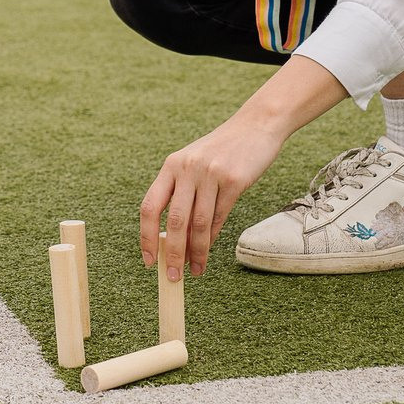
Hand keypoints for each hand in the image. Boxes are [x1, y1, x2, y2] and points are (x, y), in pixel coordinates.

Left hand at [140, 112, 288, 278]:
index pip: (150, 206)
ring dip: (196, 252)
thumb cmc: (223, 151)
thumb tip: (176, 241)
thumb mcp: (195, 166)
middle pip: (175, 221)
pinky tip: (209, 250)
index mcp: (171, 165)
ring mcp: (211, 173)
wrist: (256, 126)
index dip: (146, 236)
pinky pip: (220, 216)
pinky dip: (213, 238)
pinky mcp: (235, 180)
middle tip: (173, 277)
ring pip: (199, 223)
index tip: (148, 260)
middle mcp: (187, 168)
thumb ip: (183, 196)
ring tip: (195, 270)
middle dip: (173, 254)